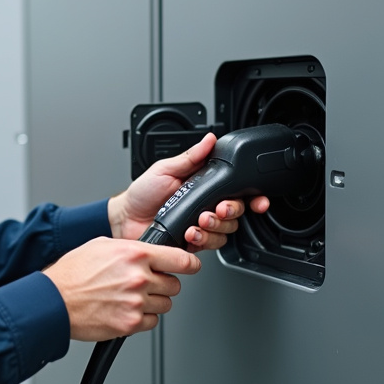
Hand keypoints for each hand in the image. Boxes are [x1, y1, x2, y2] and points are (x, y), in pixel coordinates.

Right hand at [42, 237, 200, 340]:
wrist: (54, 300)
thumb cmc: (73, 273)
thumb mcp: (103, 245)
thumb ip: (132, 248)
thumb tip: (151, 251)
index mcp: (135, 254)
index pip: (180, 260)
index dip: (190, 264)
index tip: (191, 267)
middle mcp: (139, 278)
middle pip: (174, 285)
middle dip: (163, 284)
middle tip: (146, 283)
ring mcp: (136, 302)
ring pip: (165, 304)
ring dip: (153, 302)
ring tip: (130, 297)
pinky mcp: (129, 323)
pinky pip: (152, 322)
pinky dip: (142, 318)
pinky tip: (125, 309)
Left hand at [108, 133, 269, 251]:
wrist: (125, 217)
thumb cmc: (142, 192)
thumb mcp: (166, 168)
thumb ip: (190, 157)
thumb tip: (209, 139)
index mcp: (204, 186)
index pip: (236, 191)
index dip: (253, 197)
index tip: (257, 200)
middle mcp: (206, 206)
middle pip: (236, 213)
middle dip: (231, 211)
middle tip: (218, 209)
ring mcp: (200, 225)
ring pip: (226, 231)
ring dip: (215, 226)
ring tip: (199, 221)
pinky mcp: (193, 242)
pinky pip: (209, 244)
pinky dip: (202, 239)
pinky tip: (190, 232)